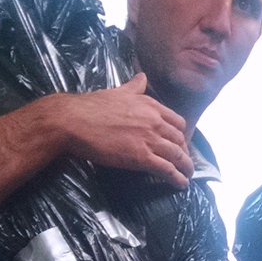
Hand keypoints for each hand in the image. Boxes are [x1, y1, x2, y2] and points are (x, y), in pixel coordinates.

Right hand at [43, 73, 193, 183]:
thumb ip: (133, 86)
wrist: (74, 121)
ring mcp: (149, 139)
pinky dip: (177, 178)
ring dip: (186, 167)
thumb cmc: (91, 107)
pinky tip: (181, 184)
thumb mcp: (118, 92)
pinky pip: (167, 169)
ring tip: (187, 175)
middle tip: (183, 161)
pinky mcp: (142, 157)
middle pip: (180, 139)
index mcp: (150, 105)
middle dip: (185, 152)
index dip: (181, 134)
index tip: (180, 142)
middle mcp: (155, 121)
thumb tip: (142, 76)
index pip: (177, 121)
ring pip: (178, 155)